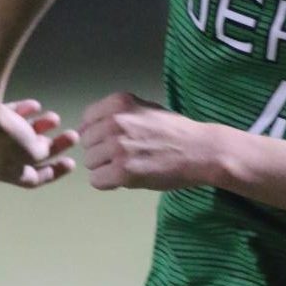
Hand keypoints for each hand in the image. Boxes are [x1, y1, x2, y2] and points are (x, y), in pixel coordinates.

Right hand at [0, 98, 78, 187]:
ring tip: (55, 118)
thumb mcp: (34, 152)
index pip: (32, 179)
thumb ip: (43, 153)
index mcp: (3, 172)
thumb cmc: (9, 136)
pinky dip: (24, 111)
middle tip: (73, 136)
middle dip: (53, 145)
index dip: (54, 172)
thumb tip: (44, 148)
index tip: (72, 163)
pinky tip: (35, 105)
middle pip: (29, 154)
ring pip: (21, 133)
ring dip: (41, 126)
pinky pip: (10, 116)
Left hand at [79, 92, 219, 191]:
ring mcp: (118, 147)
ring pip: (91, 163)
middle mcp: (115, 122)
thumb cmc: (175, 132)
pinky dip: (109, 183)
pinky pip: (96, 181)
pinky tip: (127, 178)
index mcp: (119, 103)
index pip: (87, 120)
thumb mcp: (144, 109)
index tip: (114, 140)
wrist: (201, 150)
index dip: (98, 133)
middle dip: (102, 151)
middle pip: (87, 143)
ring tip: (130, 166)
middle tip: (127, 155)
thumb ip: (116, 115)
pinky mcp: (123, 171)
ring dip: (106, 168)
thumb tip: (85, 129)